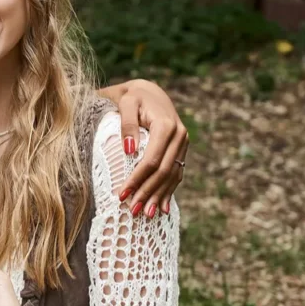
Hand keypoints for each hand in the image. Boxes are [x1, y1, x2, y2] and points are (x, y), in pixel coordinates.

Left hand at [113, 79, 186, 217]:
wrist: (149, 91)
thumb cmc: (132, 97)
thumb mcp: (126, 103)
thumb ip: (127, 124)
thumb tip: (129, 151)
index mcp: (166, 126)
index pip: (151, 160)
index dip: (137, 179)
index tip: (122, 194)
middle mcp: (179, 136)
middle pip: (163, 172)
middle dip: (148, 192)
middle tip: (132, 210)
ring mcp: (183, 144)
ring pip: (172, 175)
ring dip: (159, 196)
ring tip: (146, 214)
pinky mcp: (181, 149)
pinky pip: (176, 173)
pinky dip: (169, 191)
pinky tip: (162, 207)